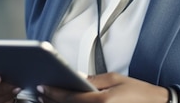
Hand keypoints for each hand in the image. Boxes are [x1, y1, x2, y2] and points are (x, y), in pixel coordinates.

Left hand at [37, 72, 167, 102]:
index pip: (71, 97)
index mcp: (103, 101)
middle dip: (52, 101)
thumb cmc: (139, 93)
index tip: (42, 87)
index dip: (54, 92)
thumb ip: (94, 80)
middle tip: (40, 93)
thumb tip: (76, 78)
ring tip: (47, 100)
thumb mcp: (116, 79)